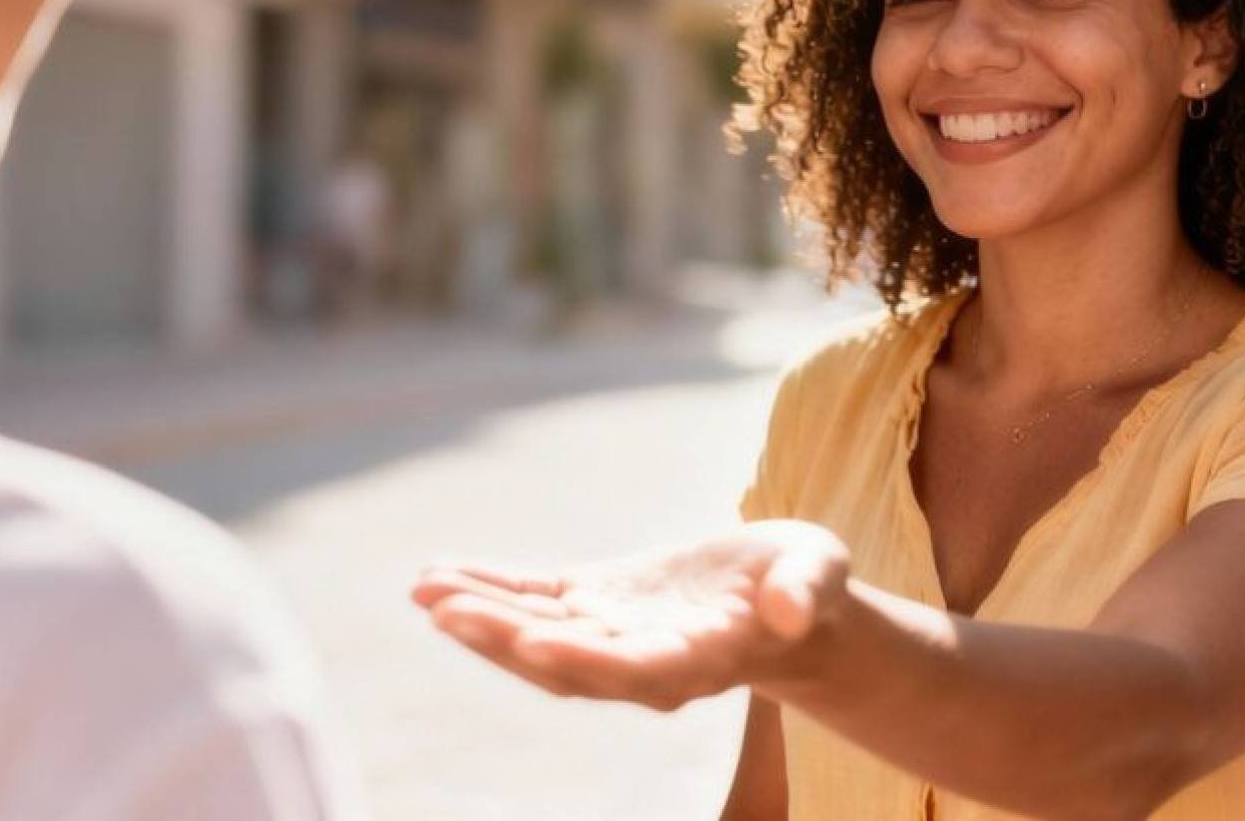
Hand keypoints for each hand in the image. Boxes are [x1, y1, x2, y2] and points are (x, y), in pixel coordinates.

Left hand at [410, 521, 850, 710]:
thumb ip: (804, 592)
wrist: (787, 599)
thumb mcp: (819, 575)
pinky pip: (532, 599)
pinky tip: (436, 574)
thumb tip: (790, 609)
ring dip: (480, 616)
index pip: (633, 669)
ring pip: (536, 633)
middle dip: (502, 636)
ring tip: (425, 590)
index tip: (531, 640)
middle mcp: (643, 660)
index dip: (582, 657)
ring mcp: (611, 635)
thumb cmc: (808, 586)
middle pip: (564, 659)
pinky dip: (489, 588)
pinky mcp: (594, 604)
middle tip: (445, 610)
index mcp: (697, 659)